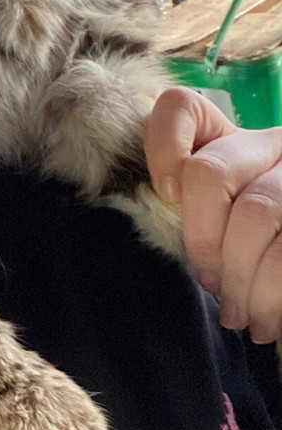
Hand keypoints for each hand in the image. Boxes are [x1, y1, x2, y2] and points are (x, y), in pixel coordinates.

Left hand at [145, 87, 281, 343]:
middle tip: (210, 286)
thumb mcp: (217, 225)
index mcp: (230, 139)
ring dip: (243, 275)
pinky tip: (268, 321)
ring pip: (257, 210)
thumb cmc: (248, 251)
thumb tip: (160, 237)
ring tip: (239, 316)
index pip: (180, 108)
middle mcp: (271, 144)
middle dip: (204, 241)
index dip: (162, 147)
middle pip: (211, 173)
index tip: (166, 196)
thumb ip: (190, 215)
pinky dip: (272, 291)